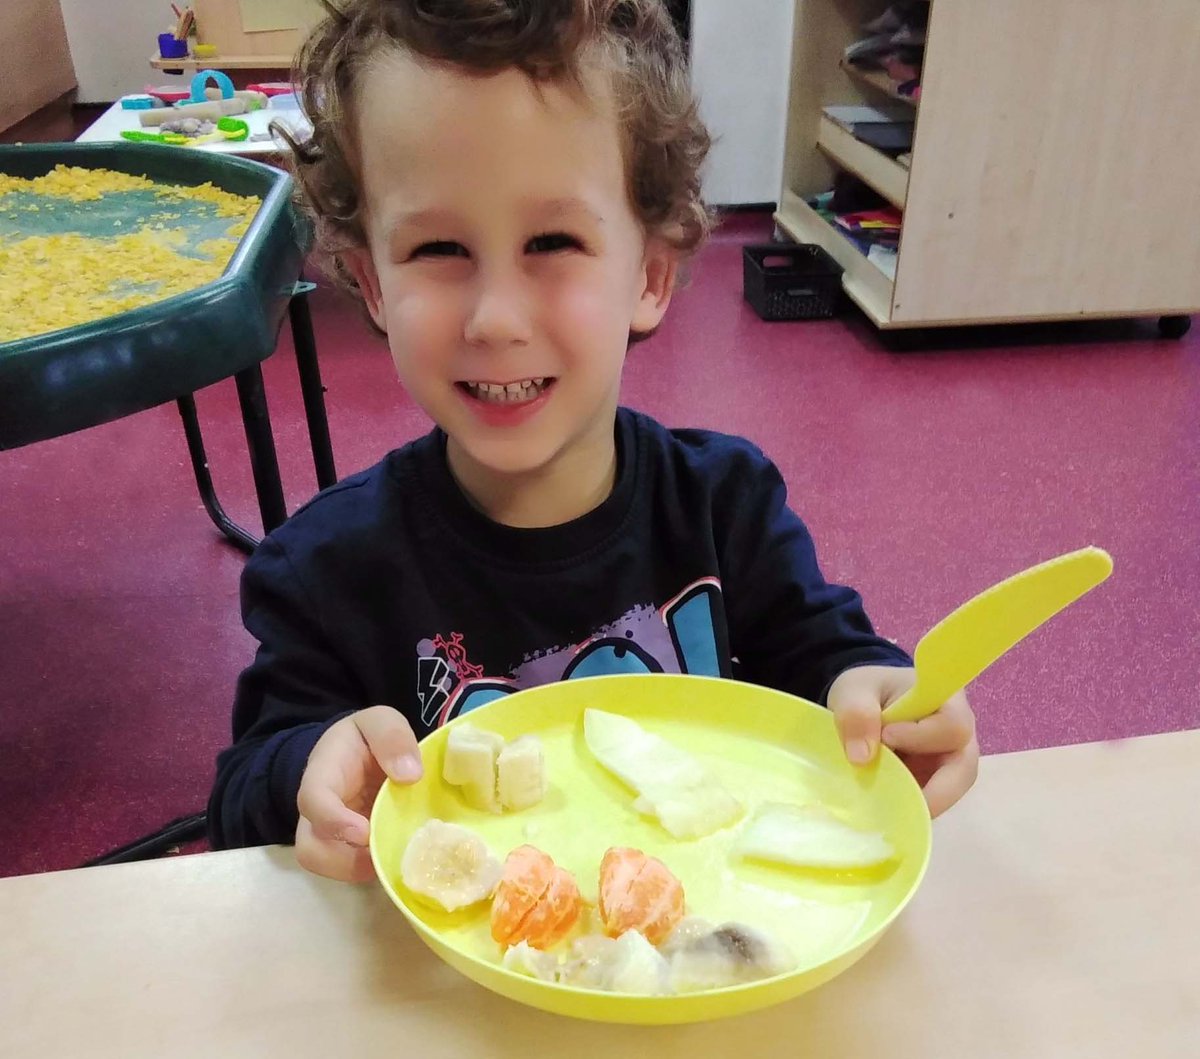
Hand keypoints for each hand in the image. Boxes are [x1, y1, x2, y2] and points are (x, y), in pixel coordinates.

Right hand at [295, 705, 422, 881]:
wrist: (360, 751)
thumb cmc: (366, 738)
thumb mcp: (380, 721)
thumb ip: (392, 737)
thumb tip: (409, 775)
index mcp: (323, 773)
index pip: (313, 800)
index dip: (333, 821)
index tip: (363, 833)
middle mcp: (318, 810)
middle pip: (310, 848)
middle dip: (342, 861)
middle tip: (380, 857)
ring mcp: (330, 834)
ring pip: (327, 866)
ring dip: (358, 870)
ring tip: (393, 861)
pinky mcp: (348, 848)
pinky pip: (350, 869)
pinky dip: (372, 871)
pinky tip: (398, 861)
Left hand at [826, 665, 978, 817]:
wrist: (864, 704)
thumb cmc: (868, 691)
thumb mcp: (854, 692)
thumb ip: (857, 713)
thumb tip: (862, 757)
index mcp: (946, 702)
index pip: (952, 726)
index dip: (923, 737)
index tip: (887, 736)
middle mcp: (958, 733)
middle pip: (964, 768)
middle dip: (933, 790)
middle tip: (896, 801)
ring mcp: (949, 760)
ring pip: (950, 790)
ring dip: (919, 801)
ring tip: (884, 805)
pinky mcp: (935, 781)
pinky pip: (933, 800)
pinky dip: (910, 806)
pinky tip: (884, 807)